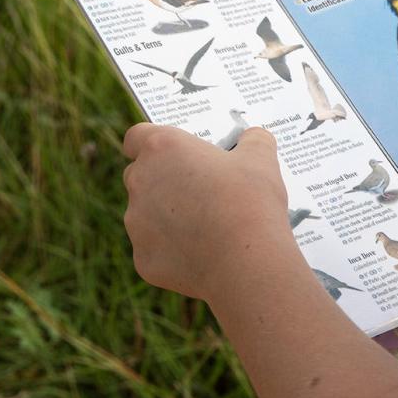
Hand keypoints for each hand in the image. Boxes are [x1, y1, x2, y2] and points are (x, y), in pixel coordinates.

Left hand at [121, 123, 293, 301]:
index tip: (168, 153)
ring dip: (165, 218)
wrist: (246, 261)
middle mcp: (140, 181)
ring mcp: (136, 223)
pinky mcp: (143, 258)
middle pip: (139, 175)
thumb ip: (253, 141)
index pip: (137, 136)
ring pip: (144, 216)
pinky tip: (202, 255)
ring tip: (204, 226)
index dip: (150, 143)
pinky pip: (154, 250)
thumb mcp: (261, 159)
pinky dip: (173, 252)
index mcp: (162, 148)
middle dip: (161, 181)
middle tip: (196, 190)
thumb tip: (253, 138)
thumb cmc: (250, 201)